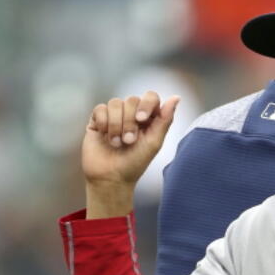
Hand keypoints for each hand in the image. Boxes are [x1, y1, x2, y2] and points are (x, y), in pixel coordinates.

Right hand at [82, 91, 179, 217]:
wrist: (110, 177)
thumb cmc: (135, 163)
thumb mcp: (154, 142)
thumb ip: (165, 119)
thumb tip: (176, 98)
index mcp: (149, 119)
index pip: (150, 97)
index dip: (146, 104)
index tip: (142, 120)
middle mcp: (132, 114)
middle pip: (132, 100)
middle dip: (130, 122)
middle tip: (129, 141)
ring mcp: (114, 116)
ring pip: (115, 103)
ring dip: (116, 124)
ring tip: (117, 143)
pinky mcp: (97, 120)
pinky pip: (100, 108)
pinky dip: (104, 122)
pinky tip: (105, 136)